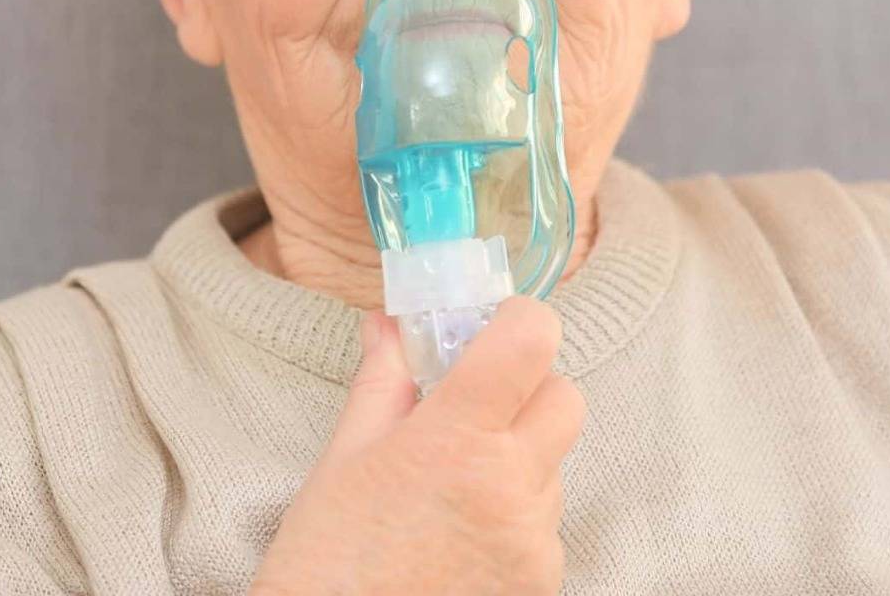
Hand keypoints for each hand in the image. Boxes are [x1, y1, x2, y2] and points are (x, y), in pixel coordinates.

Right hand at [250, 295, 584, 594]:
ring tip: (451, 486)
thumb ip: (381, 384)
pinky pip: (546, 526)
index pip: (531, 341)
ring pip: (556, 465)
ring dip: (519, 457)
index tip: (494, 324)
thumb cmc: (323, 570)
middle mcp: (509, 488)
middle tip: (476, 403)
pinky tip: (460, 536)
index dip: (520, 320)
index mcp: (454, 441)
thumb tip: (389, 326)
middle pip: (565, 398)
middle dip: (529, 387)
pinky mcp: (542, 586)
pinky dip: (515, 517)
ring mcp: (532, 544)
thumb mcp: (342, 462)